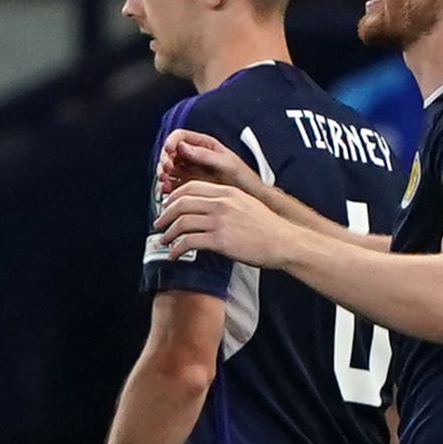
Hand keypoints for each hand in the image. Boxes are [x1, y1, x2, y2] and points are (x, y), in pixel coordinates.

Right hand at [157, 128, 260, 199]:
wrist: (250, 197)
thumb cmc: (244, 178)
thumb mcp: (227, 163)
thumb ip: (205, 155)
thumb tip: (183, 147)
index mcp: (204, 145)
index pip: (180, 136)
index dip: (171, 141)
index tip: (168, 151)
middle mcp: (194, 156)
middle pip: (170, 153)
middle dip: (164, 160)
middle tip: (166, 170)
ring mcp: (190, 171)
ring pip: (168, 168)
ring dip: (163, 174)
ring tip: (165, 181)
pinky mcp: (187, 185)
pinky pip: (172, 183)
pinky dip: (167, 186)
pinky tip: (168, 190)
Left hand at [157, 179, 300, 268]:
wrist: (284, 242)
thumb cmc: (267, 227)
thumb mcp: (246, 204)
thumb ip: (226, 202)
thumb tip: (207, 208)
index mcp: (227, 192)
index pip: (191, 188)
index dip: (174, 197)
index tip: (167, 206)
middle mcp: (221, 203)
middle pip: (181, 203)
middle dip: (165, 214)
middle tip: (159, 224)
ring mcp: (220, 221)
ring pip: (182, 222)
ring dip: (168, 233)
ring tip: (164, 241)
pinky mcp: (220, 240)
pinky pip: (189, 242)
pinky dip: (177, 249)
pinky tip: (174, 255)